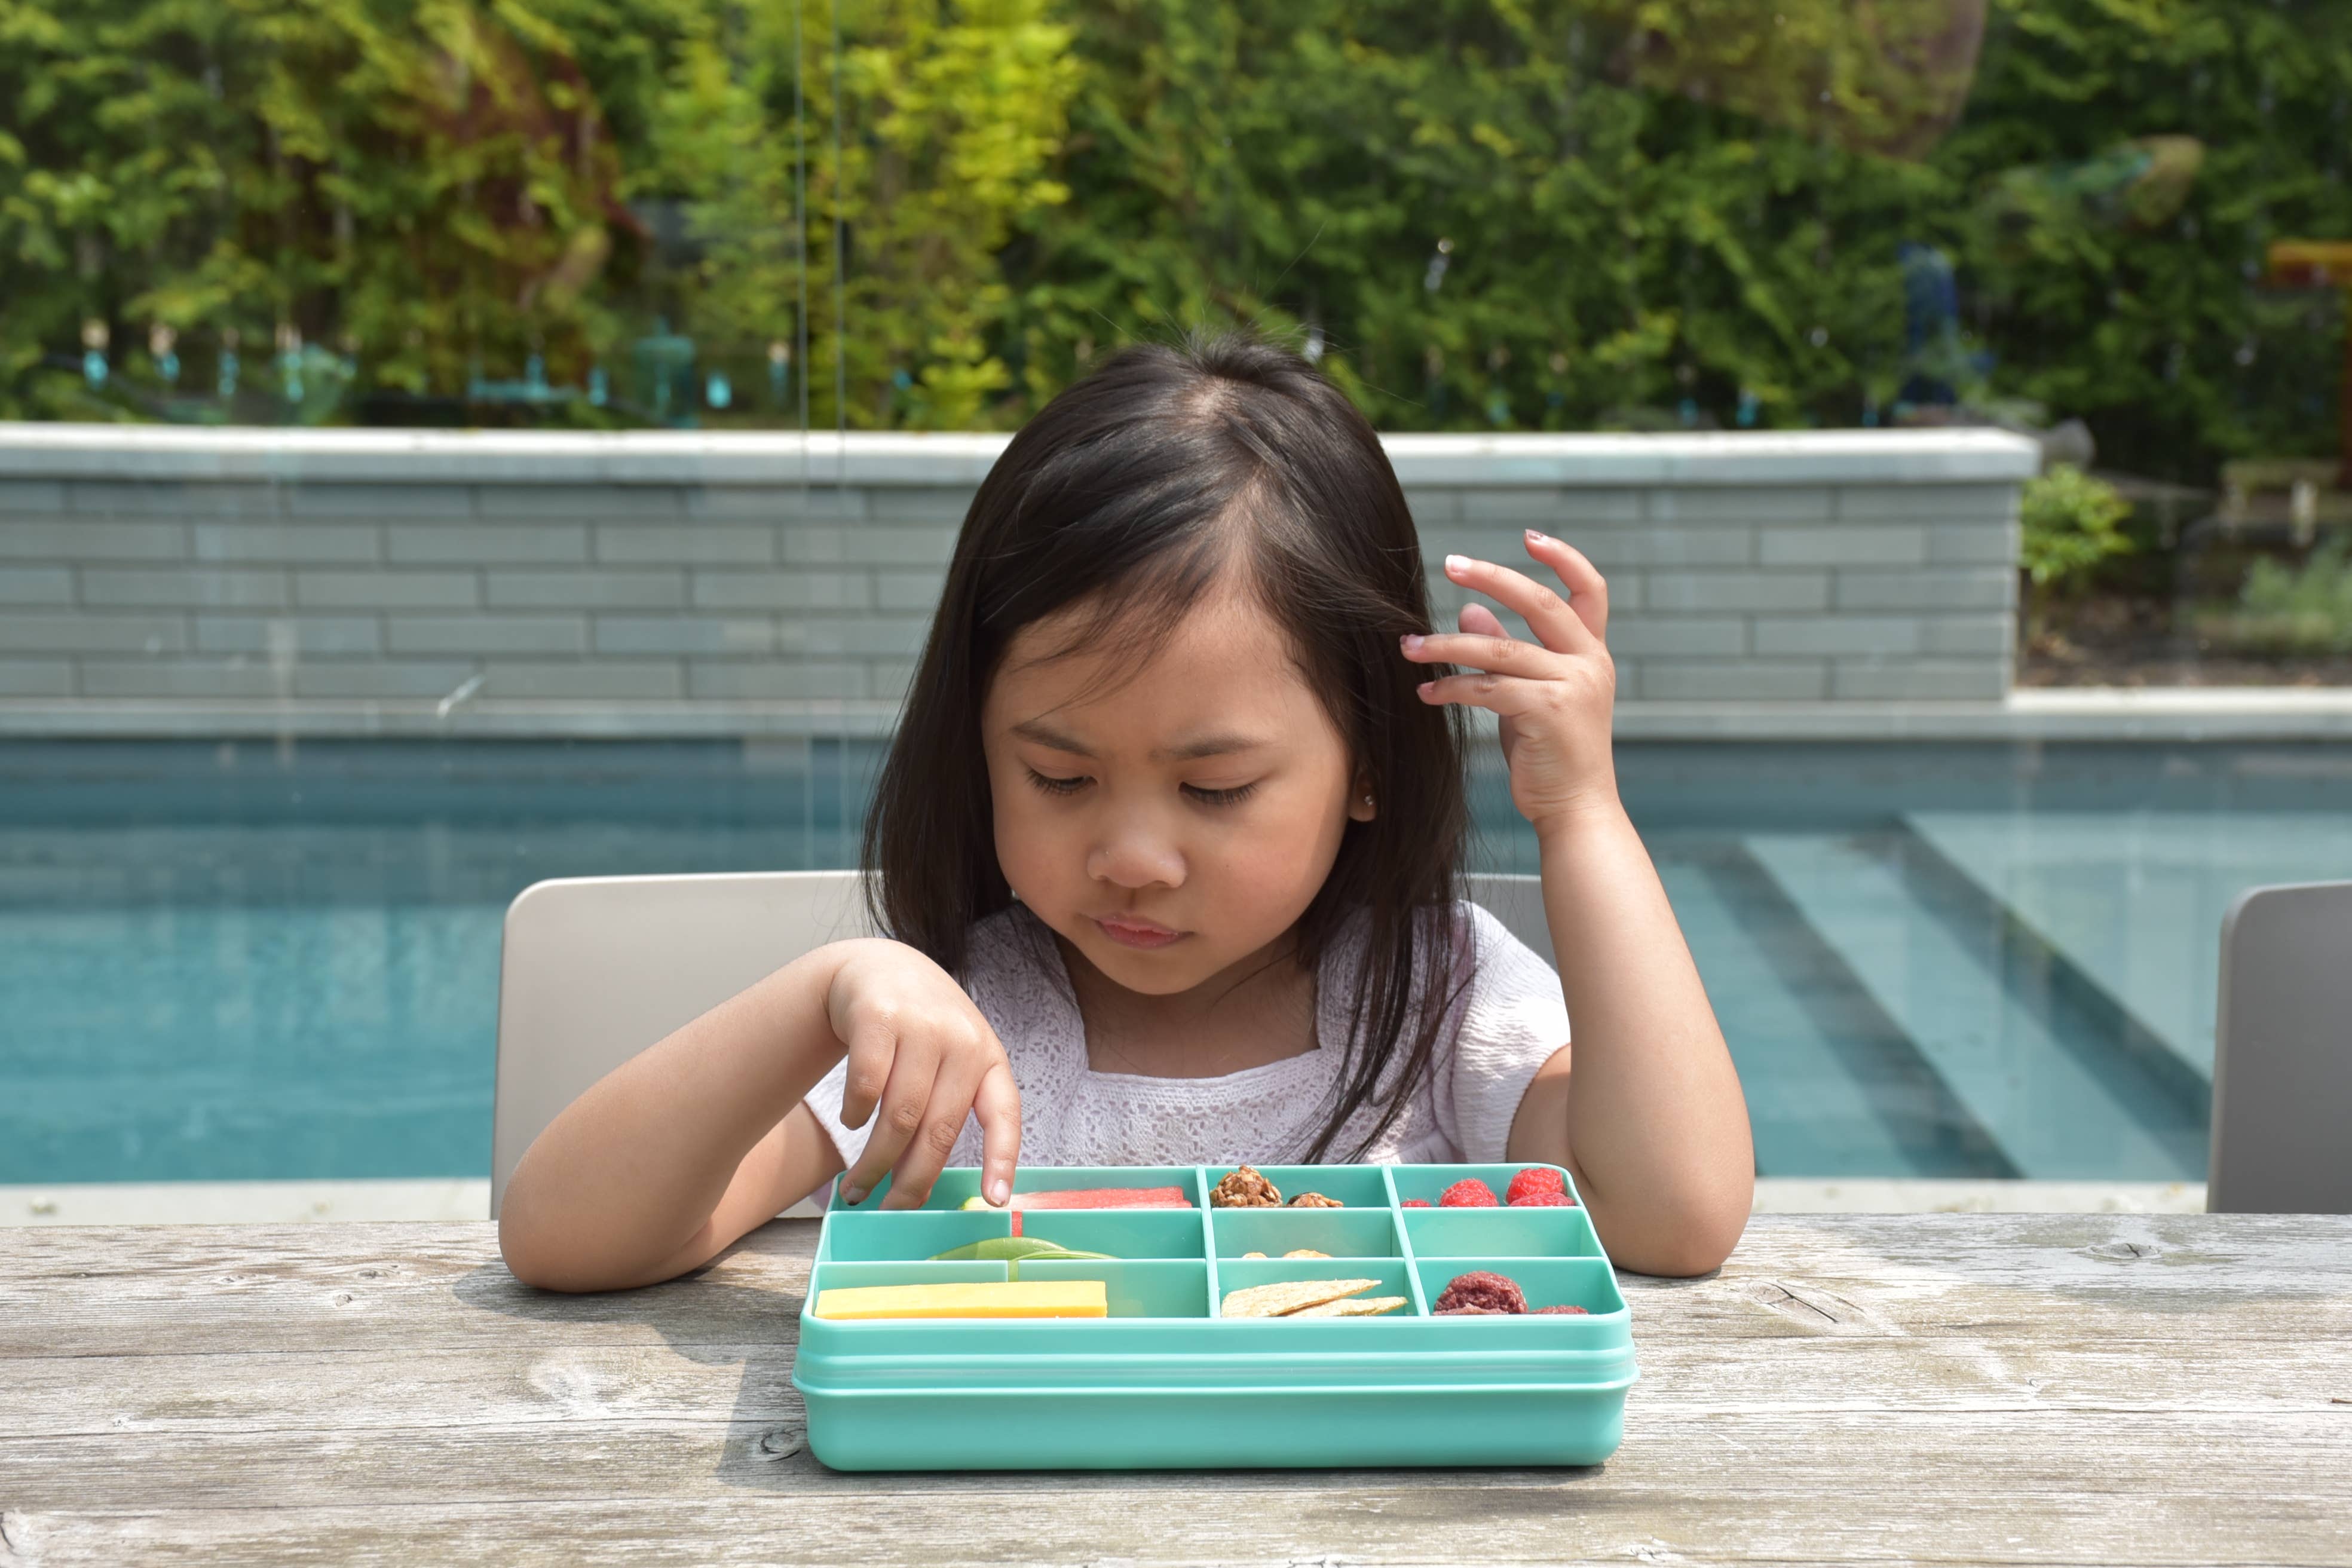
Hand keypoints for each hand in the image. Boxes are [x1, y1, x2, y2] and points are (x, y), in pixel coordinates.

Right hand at [826, 940, 1020, 1208]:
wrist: (878, 967)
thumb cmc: (920, 1028)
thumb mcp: (952, 1056)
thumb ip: (949, 1107)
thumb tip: (923, 1183)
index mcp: (987, 1056)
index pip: (1004, 1113)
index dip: (1001, 1159)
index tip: (995, 1201)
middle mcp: (961, 1039)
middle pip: (938, 1130)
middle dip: (912, 1183)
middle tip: (892, 1211)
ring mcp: (920, 1025)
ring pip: (898, 1117)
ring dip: (874, 1163)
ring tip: (858, 1185)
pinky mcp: (878, 1017)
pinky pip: (865, 1086)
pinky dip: (856, 1115)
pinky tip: (853, 1121)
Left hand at [1400, 531, 1619, 836]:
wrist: (1577, 810)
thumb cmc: (1552, 753)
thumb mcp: (1532, 695)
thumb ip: (1509, 651)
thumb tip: (1471, 609)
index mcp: (1593, 653)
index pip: (1590, 589)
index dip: (1563, 557)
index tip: (1529, 536)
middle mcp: (1591, 662)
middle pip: (1541, 601)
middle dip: (1493, 576)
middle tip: (1450, 563)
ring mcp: (1573, 686)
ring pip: (1501, 648)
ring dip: (1448, 643)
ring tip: (1408, 645)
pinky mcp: (1549, 713)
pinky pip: (1488, 687)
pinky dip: (1452, 687)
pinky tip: (1426, 692)